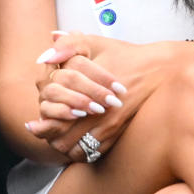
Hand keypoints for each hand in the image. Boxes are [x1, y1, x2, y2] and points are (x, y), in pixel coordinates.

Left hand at [28, 34, 193, 161]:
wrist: (157, 68)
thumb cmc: (124, 54)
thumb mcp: (94, 42)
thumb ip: (67, 45)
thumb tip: (44, 55)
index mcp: (84, 87)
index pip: (54, 114)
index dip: (42, 122)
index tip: (36, 122)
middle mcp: (95, 110)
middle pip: (61, 137)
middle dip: (50, 137)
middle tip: (46, 133)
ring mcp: (107, 123)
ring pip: (76, 149)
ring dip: (65, 146)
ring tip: (59, 138)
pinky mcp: (117, 131)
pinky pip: (94, 152)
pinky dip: (83, 151)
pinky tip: (79, 141)